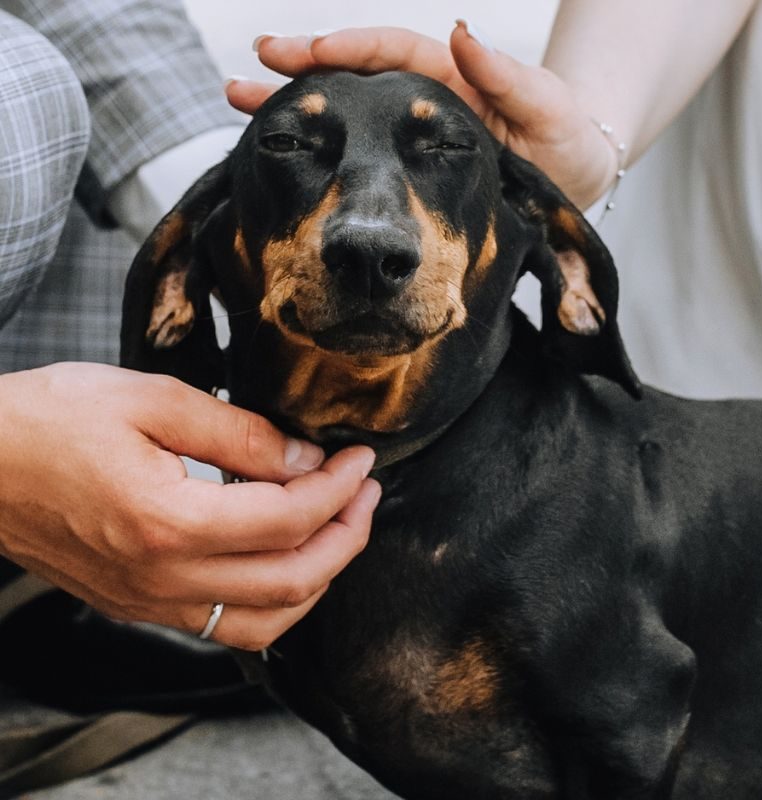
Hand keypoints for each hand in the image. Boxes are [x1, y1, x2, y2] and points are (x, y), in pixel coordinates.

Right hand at [0, 363, 379, 650]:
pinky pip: (228, 626)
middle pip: (292, 578)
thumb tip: (303, 460)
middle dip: (347, 533)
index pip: (289, 518)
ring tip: (342, 526)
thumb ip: (238, 434)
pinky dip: (276, 601)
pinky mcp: (139, 606)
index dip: (339, 487)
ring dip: (320, 575)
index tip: (361, 459)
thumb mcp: (151, 400)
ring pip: (267, 620)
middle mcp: (162, 577)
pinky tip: (289, 562)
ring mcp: (149, 602)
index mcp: (167, 520)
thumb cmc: (50, 420)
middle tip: (367, 491)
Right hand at [228, 22, 616, 208]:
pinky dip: (321, 156)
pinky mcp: (407, 172)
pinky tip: (285, 158)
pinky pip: (359, 157)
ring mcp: (408, 139)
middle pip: (350, 79)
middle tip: (249, 71)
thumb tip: (463, 32)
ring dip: (294, 112)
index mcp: (446, 78)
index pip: (387, 52)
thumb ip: (503, 75)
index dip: (347, 49)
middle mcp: (417, 103)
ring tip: (241, 105)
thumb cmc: (563, 138)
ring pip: (345, 118)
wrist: (570, 183)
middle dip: (300, 73)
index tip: (307, 52)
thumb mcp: (543, 105)